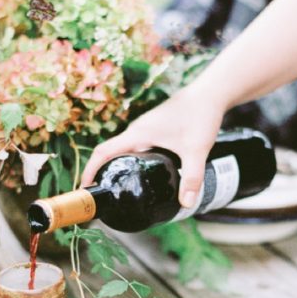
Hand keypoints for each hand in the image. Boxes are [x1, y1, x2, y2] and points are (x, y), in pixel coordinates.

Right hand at [82, 85, 225, 206]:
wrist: (210, 93)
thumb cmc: (200, 115)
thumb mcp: (196, 150)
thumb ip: (191, 178)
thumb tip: (186, 204)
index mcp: (138, 134)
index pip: (103, 152)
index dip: (90, 170)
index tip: (85, 188)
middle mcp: (137, 130)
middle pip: (110, 153)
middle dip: (102, 173)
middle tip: (103, 197)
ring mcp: (145, 129)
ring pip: (124, 150)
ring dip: (117, 166)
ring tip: (119, 189)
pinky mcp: (154, 129)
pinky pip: (135, 147)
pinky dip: (131, 161)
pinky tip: (142, 174)